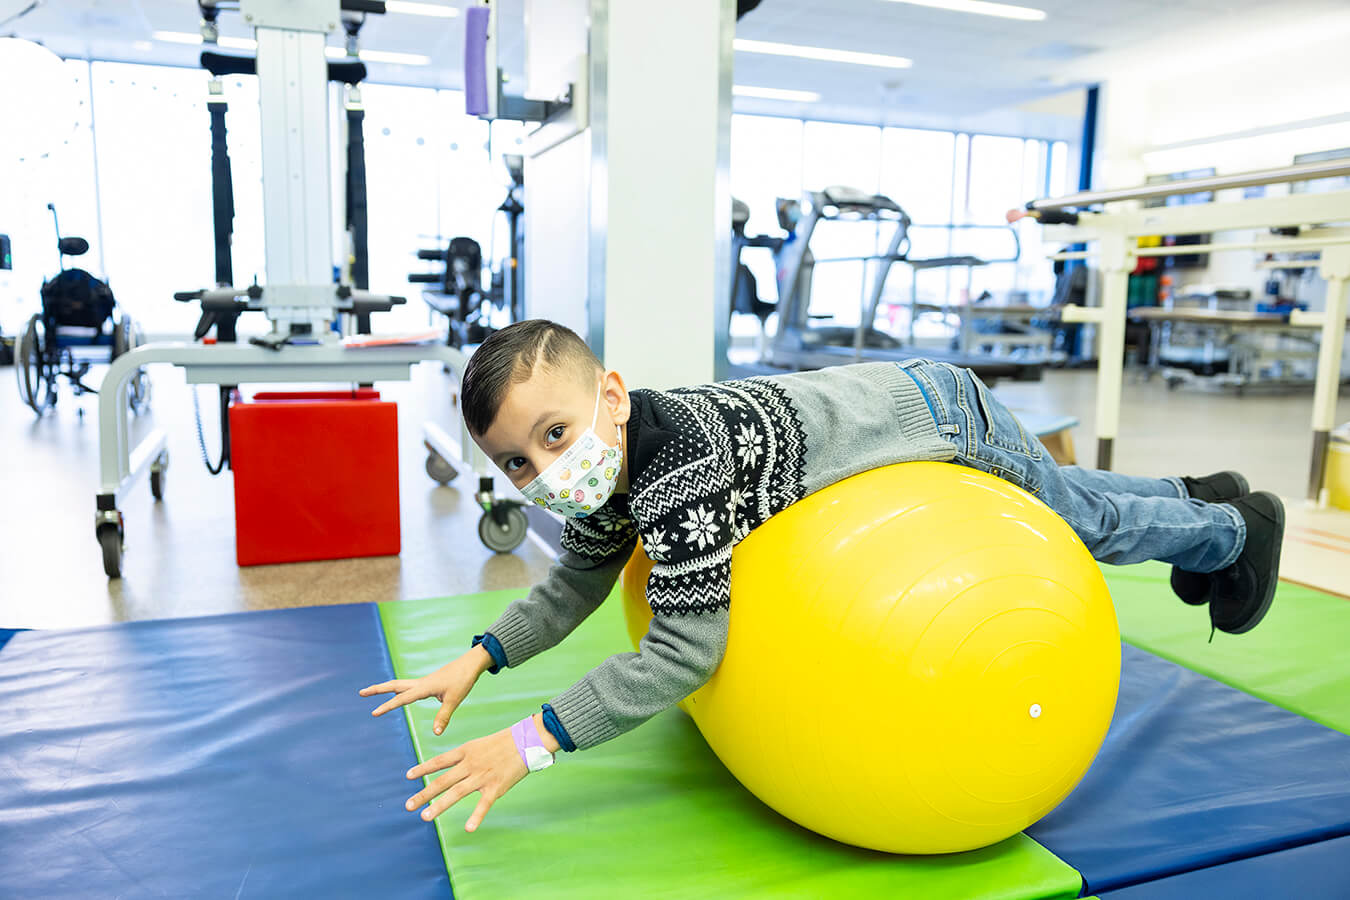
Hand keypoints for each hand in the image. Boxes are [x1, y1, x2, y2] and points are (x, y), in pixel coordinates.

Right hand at [359, 645, 494, 734]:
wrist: (471, 663)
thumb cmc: (463, 680)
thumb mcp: (455, 700)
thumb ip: (443, 716)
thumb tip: (435, 733)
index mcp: (424, 687)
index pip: (402, 698)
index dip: (387, 706)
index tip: (374, 713)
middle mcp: (421, 683)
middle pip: (394, 685)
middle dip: (377, 689)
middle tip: (361, 692)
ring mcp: (424, 682)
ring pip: (400, 684)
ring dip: (386, 688)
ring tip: (372, 691)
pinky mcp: (429, 683)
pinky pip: (409, 686)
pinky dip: (399, 690)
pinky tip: (398, 694)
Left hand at [404, 727, 527, 830]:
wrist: (528, 739)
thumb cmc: (506, 741)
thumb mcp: (481, 744)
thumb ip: (468, 756)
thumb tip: (455, 766)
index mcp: (466, 751)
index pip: (439, 761)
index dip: (423, 769)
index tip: (408, 776)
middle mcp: (470, 764)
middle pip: (442, 781)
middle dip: (424, 794)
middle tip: (408, 805)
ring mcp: (482, 776)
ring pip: (456, 793)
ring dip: (439, 806)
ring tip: (425, 817)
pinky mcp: (496, 787)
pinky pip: (483, 804)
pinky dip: (476, 817)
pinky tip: (468, 828)